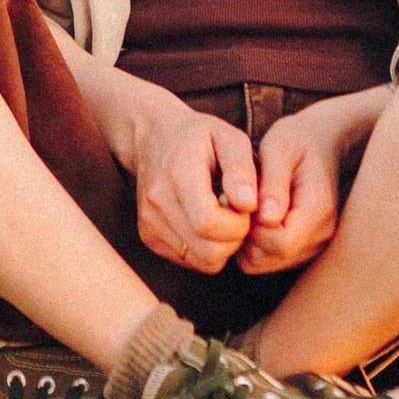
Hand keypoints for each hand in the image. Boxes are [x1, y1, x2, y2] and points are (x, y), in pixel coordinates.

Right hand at [126, 100, 258, 270]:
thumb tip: (249, 205)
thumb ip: (241, 169)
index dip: (237, 224)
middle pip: (208, 251)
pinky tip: (206, 222)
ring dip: (222, 245)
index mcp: (177, 173)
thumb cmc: (199, 136)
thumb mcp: (229, 137)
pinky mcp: (149, 237)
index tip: (245, 205)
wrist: (153, 138)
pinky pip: (190, 260)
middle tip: (237, 212)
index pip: (208, 223)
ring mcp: (149, 223)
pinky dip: (206, 249)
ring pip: (202, 261)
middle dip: (234, 238)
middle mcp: (157, 202)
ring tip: (223, 215)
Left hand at [237, 104, 353, 273]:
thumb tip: (267, 219)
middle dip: (247, 233)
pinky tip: (256, 216)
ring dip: (249, 239)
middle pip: (271, 256)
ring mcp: (315, 244)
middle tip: (244, 201)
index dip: (254, 228)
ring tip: (251, 206)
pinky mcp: (304, 248)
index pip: (282, 243)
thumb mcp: (280, 147)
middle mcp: (323, 233)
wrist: (319, 142)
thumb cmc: (296, 141)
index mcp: (319, 208)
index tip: (244, 201)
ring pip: (265, 262)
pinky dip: (254, 243)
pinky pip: (267, 260)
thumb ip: (273, 183)